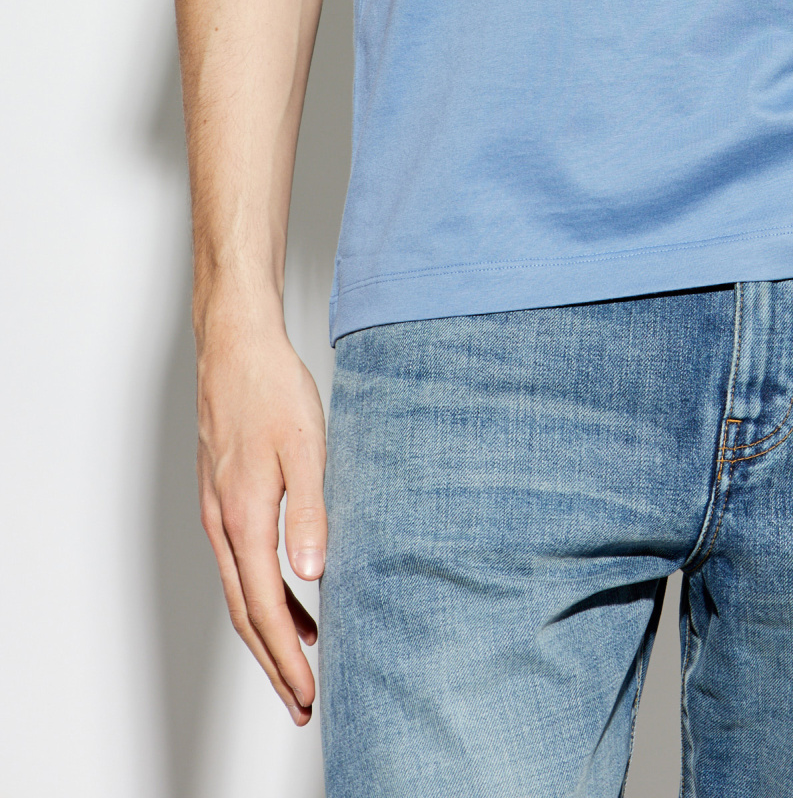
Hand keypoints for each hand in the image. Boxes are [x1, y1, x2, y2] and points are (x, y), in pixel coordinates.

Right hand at [195, 304, 327, 723]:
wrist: (236, 346)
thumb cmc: (273, 389)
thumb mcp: (307, 448)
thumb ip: (312, 512)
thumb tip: (314, 576)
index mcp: (244, 518)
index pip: (263, 608)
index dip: (286, 658)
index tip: (308, 694)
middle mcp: (223, 524)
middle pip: (244, 613)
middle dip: (273, 663)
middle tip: (302, 704)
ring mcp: (219, 512)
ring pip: (240, 591)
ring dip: (268, 632)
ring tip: (302, 666)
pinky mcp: (225, 497)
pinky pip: (241, 563)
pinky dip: (264, 593)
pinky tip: (295, 595)